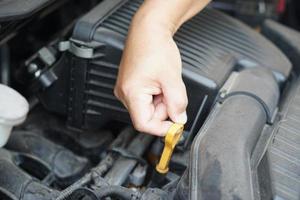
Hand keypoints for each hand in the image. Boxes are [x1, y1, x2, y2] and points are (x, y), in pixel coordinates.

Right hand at [114, 20, 187, 135]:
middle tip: (172, 92)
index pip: (144, 124)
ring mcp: (127, 90)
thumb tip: (179, 120)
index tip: (176, 127)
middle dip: (164, 109)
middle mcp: (124, 94)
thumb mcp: (172, 78)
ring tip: (165, 83)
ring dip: (162, 101)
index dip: (162, 128)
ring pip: (148, 108)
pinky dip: (158, 96)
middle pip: (147, 116)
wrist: (148, 31)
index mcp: (131, 93)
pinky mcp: (131, 86)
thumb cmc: (155, 48)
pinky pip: (146, 100)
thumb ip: (177, 103)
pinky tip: (160, 83)